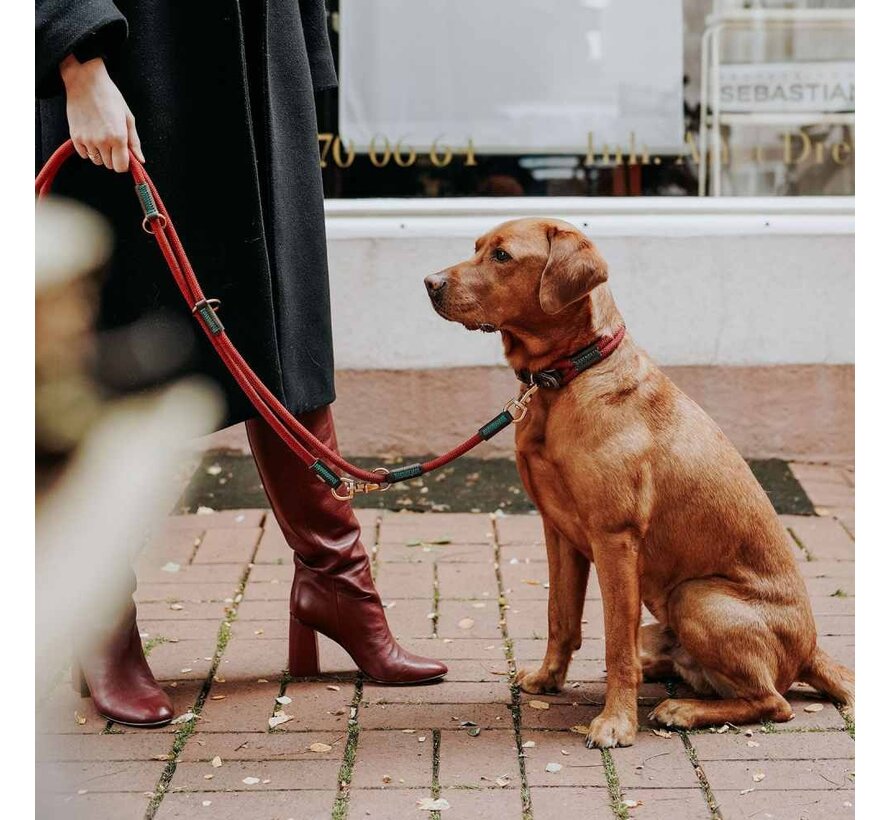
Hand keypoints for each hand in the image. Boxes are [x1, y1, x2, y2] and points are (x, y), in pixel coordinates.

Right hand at [60, 55, 144, 171]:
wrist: (85, 81)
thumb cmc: (110, 97)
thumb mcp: (128, 118)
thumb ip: (134, 142)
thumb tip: (140, 160)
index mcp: (118, 137)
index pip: (121, 167)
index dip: (123, 163)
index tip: (123, 155)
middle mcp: (102, 142)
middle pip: (109, 165)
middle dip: (113, 157)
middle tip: (112, 142)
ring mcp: (87, 140)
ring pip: (97, 161)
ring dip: (101, 154)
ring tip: (101, 137)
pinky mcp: (75, 137)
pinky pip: (84, 155)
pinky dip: (88, 150)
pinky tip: (91, 136)